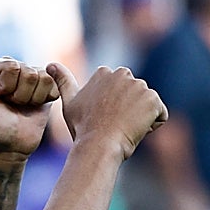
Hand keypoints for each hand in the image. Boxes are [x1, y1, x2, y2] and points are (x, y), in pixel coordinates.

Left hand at [0, 55, 58, 156]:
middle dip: (19, 94)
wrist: (9, 147)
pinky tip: (33, 106)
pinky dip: (43, 99)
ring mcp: (28, 74)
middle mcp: (9, 65)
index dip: (6, 87)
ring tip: (20, 106)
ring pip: (42, 77)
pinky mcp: (45, 84)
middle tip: (10, 105)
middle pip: (28, 71)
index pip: (10, 66)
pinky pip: (53, 83)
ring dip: (31, 98)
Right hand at [48, 63, 167, 159]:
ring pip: (146, 105)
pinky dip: (152, 125)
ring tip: (123, 129)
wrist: (98, 145)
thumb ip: (62, 81)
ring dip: (140, 118)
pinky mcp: (153, 100)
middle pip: (134, 96)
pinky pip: (159, 115)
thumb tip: (50, 64)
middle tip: (112, 125)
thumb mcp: (68, 103)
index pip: (118, 91)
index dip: (112, 108)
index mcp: (104, 73)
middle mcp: (123, 74)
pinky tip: (136, 131)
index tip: (102, 118)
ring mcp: (140, 86)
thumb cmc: (82, 128)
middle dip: (129, 110)